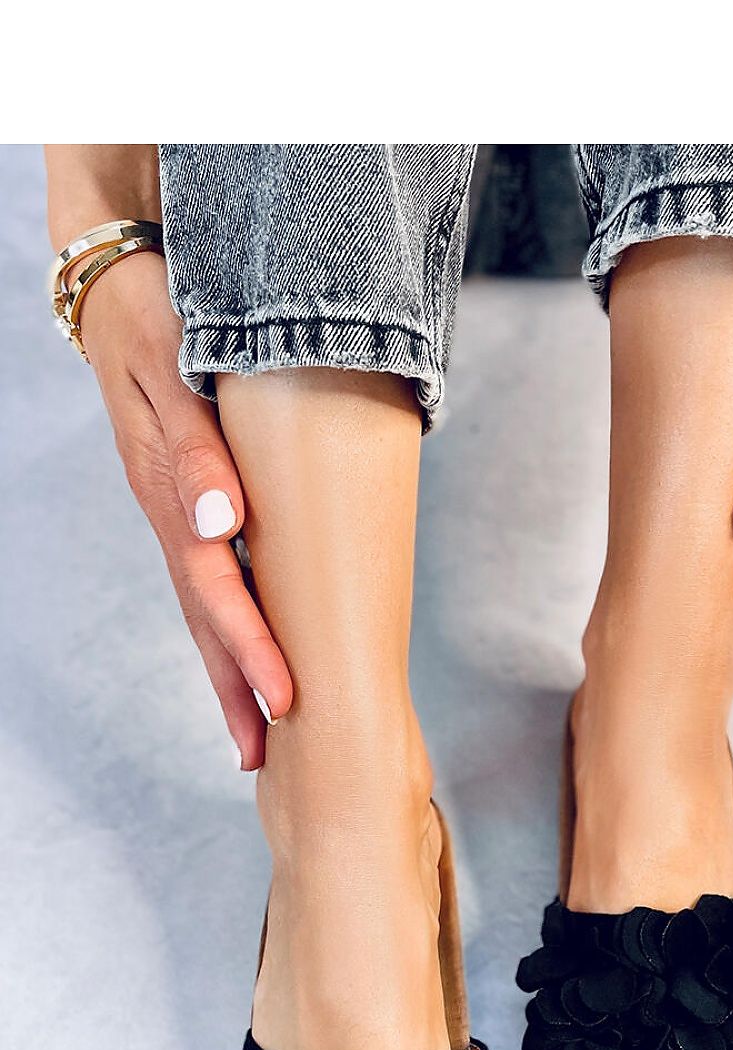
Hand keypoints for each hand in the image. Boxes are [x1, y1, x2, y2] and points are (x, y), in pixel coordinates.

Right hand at [76, 248, 292, 767]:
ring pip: (202, 604)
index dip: (251, 648)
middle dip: (236, 686)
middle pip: (203, 616)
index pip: (215, 587)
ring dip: (227, 669)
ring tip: (254, 733)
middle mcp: (171, 511)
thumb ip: (194, 446)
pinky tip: (245, 654)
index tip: (286, 701)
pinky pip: (205, 576)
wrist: (120, 285)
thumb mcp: (169, 365)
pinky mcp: (184, 501)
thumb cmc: (154, 316)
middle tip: (264, 755)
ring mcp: (175, 510)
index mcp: (170, 488)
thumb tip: (222, 526)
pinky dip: (225, 625)